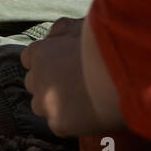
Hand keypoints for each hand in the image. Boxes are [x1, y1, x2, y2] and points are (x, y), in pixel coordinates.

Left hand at [21, 18, 103, 137]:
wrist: (121, 69)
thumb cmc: (104, 43)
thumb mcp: (80, 26)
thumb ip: (64, 30)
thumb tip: (56, 32)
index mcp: (40, 52)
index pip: (29, 58)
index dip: (45, 61)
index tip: (59, 63)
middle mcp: (37, 78)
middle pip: (33, 83)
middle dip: (49, 83)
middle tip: (74, 83)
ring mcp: (46, 103)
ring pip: (42, 106)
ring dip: (56, 104)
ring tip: (83, 100)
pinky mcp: (59, 124)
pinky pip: (61, 124)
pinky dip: (74, 121)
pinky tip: (92, 113)